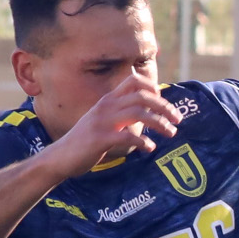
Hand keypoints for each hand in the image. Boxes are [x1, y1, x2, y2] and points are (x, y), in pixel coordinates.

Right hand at [48, 71, 179, 175]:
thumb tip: (144, 113)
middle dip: (164, 106)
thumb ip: (120, 114)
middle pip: (142, 96)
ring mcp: (102, 121)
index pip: (133, 81)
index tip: (163, 101)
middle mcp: (106, 106)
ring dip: (159, 123)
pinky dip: (143, 141)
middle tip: (177, 119)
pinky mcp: (100, 138)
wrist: (61, 156)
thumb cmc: (86, 141)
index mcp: (108, 100)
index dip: (152, 87)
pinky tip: (150, 147)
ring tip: (171, 133)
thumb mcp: (103, 121)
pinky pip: (127, 135)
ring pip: (138, 113)